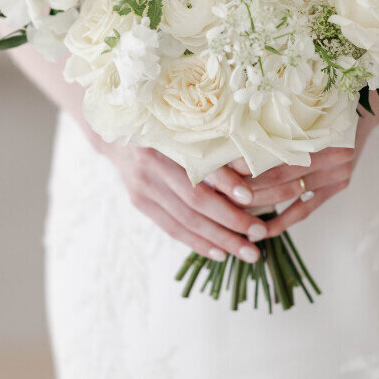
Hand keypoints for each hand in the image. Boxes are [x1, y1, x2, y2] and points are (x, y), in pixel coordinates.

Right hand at [102, 140, 261, 263]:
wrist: (118, 134)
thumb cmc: (164, 127)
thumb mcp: (186, 126)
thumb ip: (213, 144)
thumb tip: (251, 166)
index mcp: (166, 138)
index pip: (199, 165)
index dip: (224, 181)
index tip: (249, 197)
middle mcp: (151, 162)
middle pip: (195, 199)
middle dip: (231, 220)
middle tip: (260, 233)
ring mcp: (143, 185)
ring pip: (185, 220)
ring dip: (219, 239)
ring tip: (247, 251)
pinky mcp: (140, 202)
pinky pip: (172, 228)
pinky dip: (197, 242)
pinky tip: (220, 253)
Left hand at [231, 114, 375, 241]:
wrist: (367, 111)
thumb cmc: (326, 106)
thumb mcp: (306, 109)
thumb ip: (278, 122)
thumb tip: (235, 136)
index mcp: (321, 131)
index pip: (278, 153)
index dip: (250, 163)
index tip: (224, 169)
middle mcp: (333, 154)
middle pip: (282, 176)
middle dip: (249, 187)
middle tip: (222, 194)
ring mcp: (338, 173)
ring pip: (290, 194)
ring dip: (261, 205)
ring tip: (233, 213)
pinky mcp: (338, 187)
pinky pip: (306, 209)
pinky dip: (282, 221)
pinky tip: (261, 230)